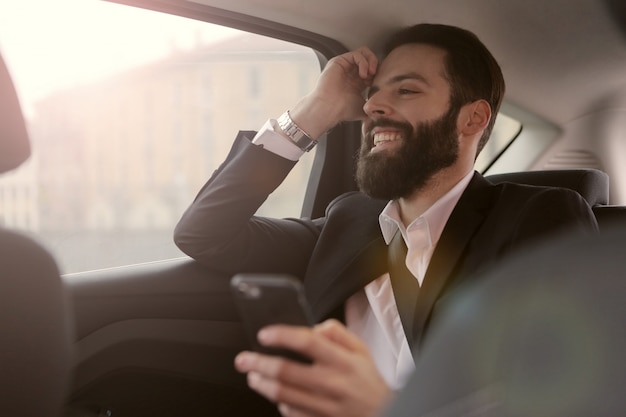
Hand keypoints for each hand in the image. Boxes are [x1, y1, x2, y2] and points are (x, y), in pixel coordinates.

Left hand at [234, 319, 392, 416]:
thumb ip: (338, 333)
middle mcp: (334, 384)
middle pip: (287, 372)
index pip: (308, 342)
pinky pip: (291, 413)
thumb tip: (314, 328)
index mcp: (344, 361)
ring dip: (262, 384)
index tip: (265, 334)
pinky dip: (279, 403)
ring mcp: (326, 407)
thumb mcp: (362, 350)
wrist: (384, 415)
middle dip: (259, 363)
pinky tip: (276, 395)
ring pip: (283, 395)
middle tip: (244, 359)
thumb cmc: (368, 381)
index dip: (282, 336)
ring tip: (253, 375)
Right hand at [289, 47, 378, 138]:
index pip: (372, 69)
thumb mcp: (363, 108)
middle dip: (376, 65)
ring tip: (371, 73)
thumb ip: (372, 106)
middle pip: (369, 58)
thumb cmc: (342, 110)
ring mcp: (345, 66)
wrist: (329, 109)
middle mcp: (350, 72)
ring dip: (371, 61)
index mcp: (357, 82)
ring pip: (363, 52)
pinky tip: (363, 74)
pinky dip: (364, 62)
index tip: (378, 84)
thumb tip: (380, 110)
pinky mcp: (339, 61)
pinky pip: (357, 54)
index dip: (378, 74)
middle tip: (376, 76)